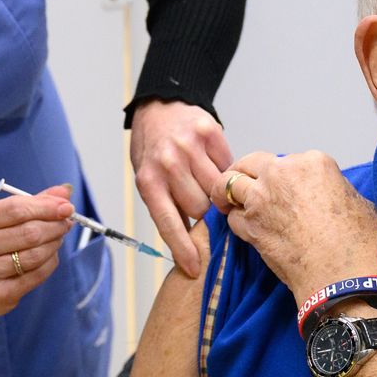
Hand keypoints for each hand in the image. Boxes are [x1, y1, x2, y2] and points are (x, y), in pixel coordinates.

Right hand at [0, 185, 73, 322]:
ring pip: (36, 254)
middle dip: (55, 225)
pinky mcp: (0, 294)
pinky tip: (49, 256)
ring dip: (54, 243)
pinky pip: (37, 274)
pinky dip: (50, 262)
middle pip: (30, 232)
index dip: (46, 206)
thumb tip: (65, 191)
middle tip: (66, 222)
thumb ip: (29, 203)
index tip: (66, 206)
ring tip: (57, 237)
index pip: (16, 209)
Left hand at [131, 100, 233, 277]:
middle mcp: (168, 163)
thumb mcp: (148, 179)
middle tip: (205, 208)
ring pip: (217, 189)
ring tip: (211, 187)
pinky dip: (225, 170)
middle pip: (200, 209)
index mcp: (148, 181)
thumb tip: (190, 244)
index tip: (196, 269)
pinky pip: (228, 164)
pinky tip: (214, 165)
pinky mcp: (209, 132)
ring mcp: (189, 146)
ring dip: (218, 193)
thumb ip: (167, 206)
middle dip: (203, 215)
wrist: (159, 107)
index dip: (183, 249)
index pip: (169, 223)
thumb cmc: (152, 149)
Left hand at [211, 152, 376, 299]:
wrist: (342, 276)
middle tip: (243, 182)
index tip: (284, 187)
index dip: (284, 174)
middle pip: (250, 161)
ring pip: (229, 183)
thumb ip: (335, 188)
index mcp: (312, 162)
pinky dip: (234, 220)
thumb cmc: (356, 243)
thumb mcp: (358, 202)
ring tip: (227, 201)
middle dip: (245, 171)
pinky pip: (231, 216)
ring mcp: (261, 198)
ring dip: (227, 192)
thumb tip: (328, 193)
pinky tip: (242, 226)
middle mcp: (282, 173)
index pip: (288, 160)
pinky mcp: (249, 225)